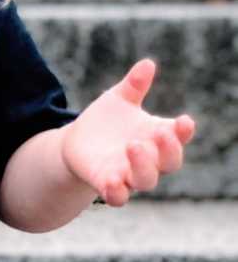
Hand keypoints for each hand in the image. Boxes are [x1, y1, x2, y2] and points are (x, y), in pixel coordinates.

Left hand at [60, 58, 195, 206]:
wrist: (77, 142)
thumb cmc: (106, 120)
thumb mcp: (118, 98)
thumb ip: (133, 85)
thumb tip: (147, 64)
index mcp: (158, 136)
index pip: (179, 137)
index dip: (184, 132)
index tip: (184, 121)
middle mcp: (149, 159)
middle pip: (170, 162)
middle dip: (168, 149)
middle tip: (159, 133)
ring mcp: (129, 175)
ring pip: (146, 180)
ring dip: (143, 165)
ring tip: (133, 146)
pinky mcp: (107, 185)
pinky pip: (118, 197)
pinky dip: (117, 192)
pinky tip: (112, 181)